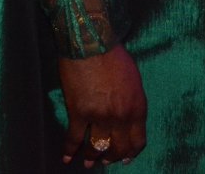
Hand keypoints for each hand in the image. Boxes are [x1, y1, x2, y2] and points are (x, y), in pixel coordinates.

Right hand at [58, 46, 147, 166]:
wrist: (91, 42)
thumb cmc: (113, 55)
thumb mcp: (134, 80)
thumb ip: (133, 102)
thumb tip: (127, 117)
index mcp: (137, 108)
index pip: (138, 141)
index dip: (131, 153)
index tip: (125, 159)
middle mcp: (121, 117)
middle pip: (118, 148)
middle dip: (112, 157)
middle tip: (105, 161)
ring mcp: (99, 117)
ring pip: (97, 147)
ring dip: (92, 157)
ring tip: (88, 162)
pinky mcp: (79, 113)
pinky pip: (74, 138)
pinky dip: (69, 150)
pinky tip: (66, 157)